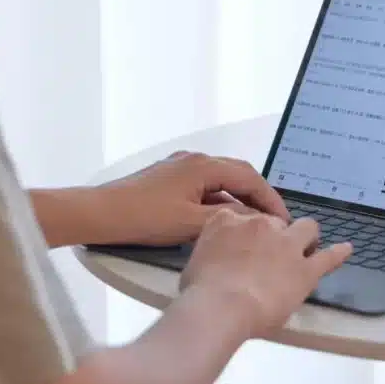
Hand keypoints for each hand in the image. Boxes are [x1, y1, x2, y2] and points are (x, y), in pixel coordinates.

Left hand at [90, 151, 289, 246]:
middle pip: (238, 174)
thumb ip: (228, 220)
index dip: (271, 199)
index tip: (284, 221)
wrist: (100, 214)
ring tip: (253, 224)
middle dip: (258, 197)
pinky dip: (219, 201)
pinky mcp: (169, 178)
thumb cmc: (144, 218)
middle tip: (274, 222)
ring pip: (221, 181)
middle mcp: (195, 159)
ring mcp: (180, 167)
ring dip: (238, 200)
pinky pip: (204, 186)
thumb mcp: (191, 224)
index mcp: (204, 166)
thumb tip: (256, 221)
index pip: (250, 178)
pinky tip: (222, 221)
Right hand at [180, 210, 352, 337]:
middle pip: (275, 222)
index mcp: (229, 220)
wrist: (220, 307)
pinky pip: (328, 256)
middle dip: (276, 235)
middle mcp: (261, 224)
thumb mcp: (195, 260)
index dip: (248, 232)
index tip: (247, 244)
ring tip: (306, 247)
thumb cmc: (200, 291)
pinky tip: (347, 249)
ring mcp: (286, 244)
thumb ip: (211, 251)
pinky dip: (339, 253)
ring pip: (306, 228)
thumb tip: (216, 261)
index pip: (244, 216)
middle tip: (273, 254)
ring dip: (306, 236)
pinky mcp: (305, 268)